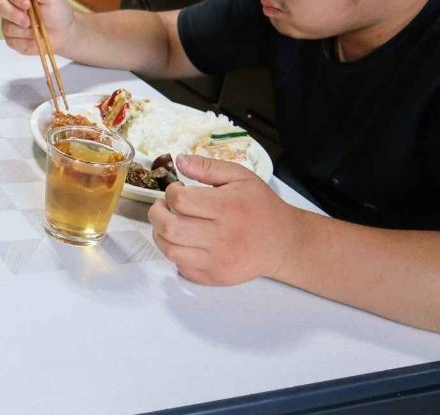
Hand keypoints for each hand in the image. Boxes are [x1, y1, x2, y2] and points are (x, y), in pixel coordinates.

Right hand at [0, 0, 76, 55]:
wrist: (64, 34)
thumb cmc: (58, 14)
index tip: (27, 4)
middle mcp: (12, 8)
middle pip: (1, 7)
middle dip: (14, 15)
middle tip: (28, 21)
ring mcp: (10, 24)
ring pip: (7, 27)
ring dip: (24, 31)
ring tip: (38, 30)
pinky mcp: (12, 39)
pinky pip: (11, 41)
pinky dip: (24, 41)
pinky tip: (34, 39)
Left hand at [148, 155, 302, 285]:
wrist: (283, 243)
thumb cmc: (260, 206)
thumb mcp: (241, 177)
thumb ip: (208, 167)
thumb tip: (179, 160)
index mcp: (227, 207)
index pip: (180, 200)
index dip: (171, 191)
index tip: (178, 189)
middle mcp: (221, 237)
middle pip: (169, 228)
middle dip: (156, 214)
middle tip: (163, 207)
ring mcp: (217, 261)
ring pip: (170, 250)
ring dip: (160, 234)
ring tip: (169, 223)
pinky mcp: (215, 277)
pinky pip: (181, 267)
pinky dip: (176, 253)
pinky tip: (184, 241)